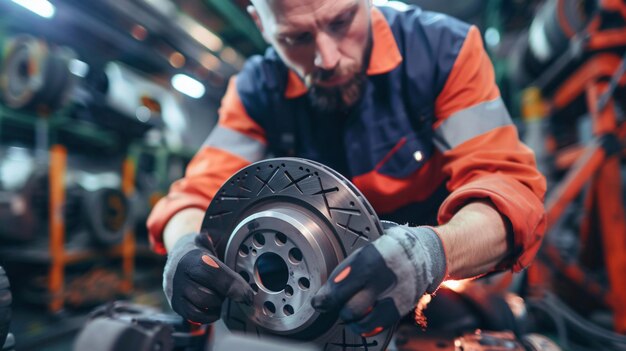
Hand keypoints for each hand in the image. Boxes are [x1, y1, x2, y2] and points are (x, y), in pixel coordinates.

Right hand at [163, 232, 253, 323]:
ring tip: (219, 295)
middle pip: (210, 295)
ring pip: (203, 306)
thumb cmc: (199, 256)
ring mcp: (177, 292)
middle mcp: (181, 276)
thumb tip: (243, 258)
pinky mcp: (176, 304)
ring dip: (217, 304)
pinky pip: (195, 317)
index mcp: (193, 259)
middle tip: (229, 290)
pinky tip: (213, 307)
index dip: (233, 285)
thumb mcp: (211, 246)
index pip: (214, 274)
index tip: (247, 295)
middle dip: (224, 295)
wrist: (176, 260)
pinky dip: (209, 315)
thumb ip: (226, 252)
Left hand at [311, 222, 446, 335]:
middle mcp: (382, 280)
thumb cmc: (385, 251)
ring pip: (362, 321)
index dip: (325, 297)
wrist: (422, 252)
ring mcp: (394, 296)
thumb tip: (323, 295)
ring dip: (350, 319)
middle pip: (350, 308)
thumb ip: (345, 272)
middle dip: (338, 308)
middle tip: (335, 303)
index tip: (318, 301)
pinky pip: (377, 326)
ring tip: (348, 311)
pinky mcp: (401, 309)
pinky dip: (364, 326)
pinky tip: (361, 318)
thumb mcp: (365, 250)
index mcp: (369, 259)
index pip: (340, 285)